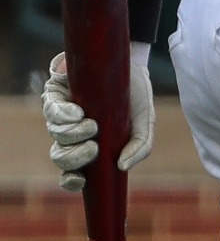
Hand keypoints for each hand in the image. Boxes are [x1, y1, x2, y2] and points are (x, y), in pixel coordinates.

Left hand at [43, 45, 154, 192]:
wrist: (131, 61)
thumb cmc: (136, 94)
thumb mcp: (146, 121)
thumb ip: (141, 146)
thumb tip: (122, 166)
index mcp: (90, 143)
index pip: (71, 170)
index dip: (70, 180)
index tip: (79, 178)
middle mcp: (72, 131)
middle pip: (60, 156)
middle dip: (74, 157)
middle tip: (93, 147)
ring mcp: (61, 113)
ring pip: (55, 134)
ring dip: (73, 135)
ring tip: (92, 125)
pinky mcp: (54, 93)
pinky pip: (51, 111)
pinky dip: (63, 116)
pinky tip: (78, 112)